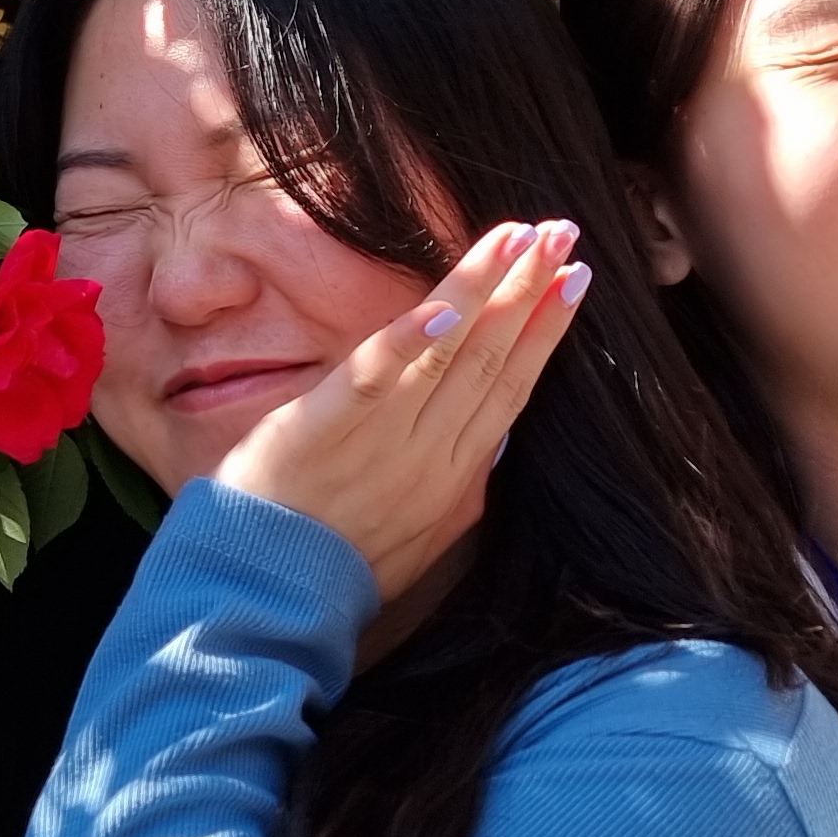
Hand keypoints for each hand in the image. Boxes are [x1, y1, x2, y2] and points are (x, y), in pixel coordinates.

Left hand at [217, 219, 585, 605]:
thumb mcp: (420, 540)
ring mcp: (378, 443)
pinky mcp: (321, 431)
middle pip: (491, 360)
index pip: (511, 389)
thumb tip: (497, 439)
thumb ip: (461, 489)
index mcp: (454, 479)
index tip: (575, 280)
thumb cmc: (335, 570)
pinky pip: (372, 380)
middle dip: (529, 292)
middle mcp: (429, 457)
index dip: (545, 332)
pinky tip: (440, 307)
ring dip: (485, 291)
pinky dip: (409, 344)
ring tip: (518, 238)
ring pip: (446, 356)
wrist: (263, 604)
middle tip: (562, 232)